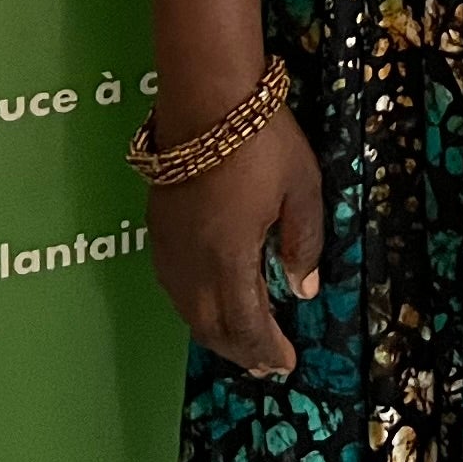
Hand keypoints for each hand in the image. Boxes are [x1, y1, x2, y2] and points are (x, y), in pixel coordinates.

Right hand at [148, 100, 322, 380]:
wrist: (205, 96)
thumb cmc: (263, 140)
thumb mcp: (302, 188)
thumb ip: (304, 242)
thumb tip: (304, 290)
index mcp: (229, 258)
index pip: (245, 323)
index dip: (265, 349)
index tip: (285, 365)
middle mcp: (192, 263)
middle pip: (211, 325)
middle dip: (240, 350)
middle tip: (265, 365)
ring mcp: (169, 246)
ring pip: (187, 309)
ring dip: (215, 332)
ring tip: (241, 342)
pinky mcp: (158, 227)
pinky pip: (174, 285)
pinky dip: (195, 306)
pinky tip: (210, 301)